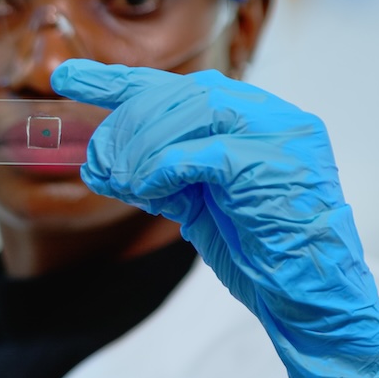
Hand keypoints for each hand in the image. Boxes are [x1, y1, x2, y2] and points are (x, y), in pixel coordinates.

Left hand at [51, 59, 378, 377]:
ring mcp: (279, 134)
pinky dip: (162, 167)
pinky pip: (202, 151)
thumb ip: (160, 174)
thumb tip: (98, 161)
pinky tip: (145, 189)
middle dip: (125, 122)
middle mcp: (271, 115)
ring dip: (139, 147)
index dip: (118, 79)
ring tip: (117, 180)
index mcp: (254, 117)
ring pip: (189, 112)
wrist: (312, 300)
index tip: (66, 77)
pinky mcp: (274, 163)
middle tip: (95, 159)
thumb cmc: (259, 253)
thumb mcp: (197, 203)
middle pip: (180, 92)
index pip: (179, 85)